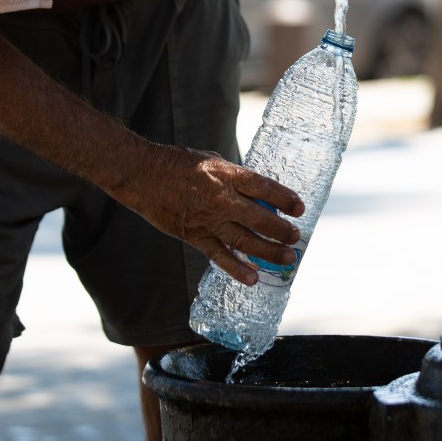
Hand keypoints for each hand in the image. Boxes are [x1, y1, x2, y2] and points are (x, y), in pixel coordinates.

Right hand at [120, 144, 305, 285]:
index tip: (299, 208)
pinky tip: (253, 278)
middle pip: (259, 218)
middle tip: (296, 238)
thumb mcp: (211, 161)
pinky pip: (219, 256)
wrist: (142, 175)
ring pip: (244, 240)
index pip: (263, 187)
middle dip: (281, 230)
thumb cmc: (177, 164)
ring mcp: (207, 220)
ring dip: (268, 251)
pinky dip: (237, 269)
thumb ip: (233, 177)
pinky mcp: (194, 236)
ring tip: (287, 258)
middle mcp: (220, 199)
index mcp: (226, 175)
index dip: (284, 199)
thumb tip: (255, 191)